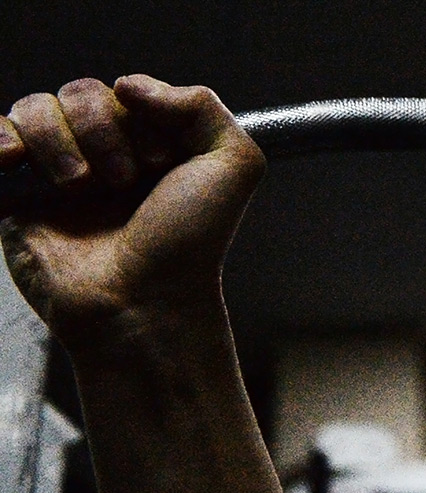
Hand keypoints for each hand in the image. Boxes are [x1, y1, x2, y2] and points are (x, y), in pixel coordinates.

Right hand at [0, 75, 264, 351]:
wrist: (140, 303)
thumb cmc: (188, 244)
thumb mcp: (233, 166)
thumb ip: (203, 106)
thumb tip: (129, 84)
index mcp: (154, 145)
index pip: (127, 90)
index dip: (140, 116)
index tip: (159, 163)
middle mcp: (107, 156)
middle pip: (79, 93)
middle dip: (103, 131)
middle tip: (122, 183)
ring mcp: (59, 174)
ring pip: (35, 108)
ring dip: (58, 140)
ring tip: (80, 188)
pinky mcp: (18, 195)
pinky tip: (15, 162)